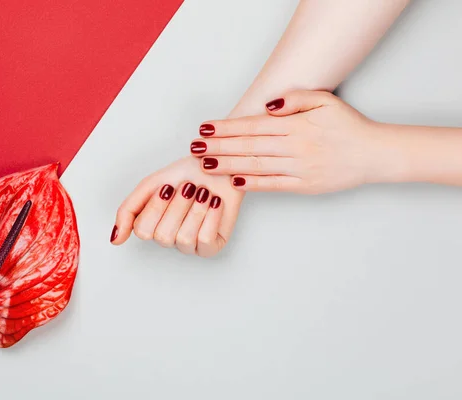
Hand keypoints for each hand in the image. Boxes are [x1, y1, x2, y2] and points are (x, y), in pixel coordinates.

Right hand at [111, 156, 242, 256]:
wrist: (219, 166)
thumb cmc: (187, 174)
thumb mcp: (150, 185)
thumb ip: (128, 211)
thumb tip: (115, 239)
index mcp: (151, 225)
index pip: (143, 231)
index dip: (156, 207)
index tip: (167, 187)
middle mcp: (169, 238)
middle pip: (163, 236)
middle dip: (178, 206)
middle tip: (189, 188)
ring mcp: (190, 245)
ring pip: (184, 239)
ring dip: (196, 210)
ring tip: (203, 193)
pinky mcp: (212, 247)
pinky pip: (205, 241)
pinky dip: (211, 217)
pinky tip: (215, 203)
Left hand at [191, 90, 382, 193]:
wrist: (374, 153)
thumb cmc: (347, 126)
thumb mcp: (325, 101)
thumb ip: (295, 99)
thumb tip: (267, 106)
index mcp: (296, 125)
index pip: (252, 126)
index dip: (226, 128)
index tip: (204, 129)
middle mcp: (295, 147)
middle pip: (248, 146)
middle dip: (218, 147)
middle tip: (193, 148)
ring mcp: (299, 168)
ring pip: (256, 166)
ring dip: (228, 166)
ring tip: (205, 165)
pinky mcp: (305, 186)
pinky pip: (273, 185)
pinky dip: (253, 184)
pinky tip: (233, 181)